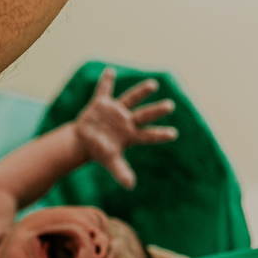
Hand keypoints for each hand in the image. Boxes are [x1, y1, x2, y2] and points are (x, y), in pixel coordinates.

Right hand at [74, 67, 177, 188]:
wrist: (83, 141)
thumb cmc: (99, 152)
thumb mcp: (110, 161)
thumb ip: (121, 171)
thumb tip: (130, 186)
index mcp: (130, 135)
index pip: (148, 135)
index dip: (159, 134)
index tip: (174, 134)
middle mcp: (126, 121)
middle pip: (144, 115)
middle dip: (156, 111)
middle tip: (171, 106)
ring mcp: (115, 111)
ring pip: (131, 99)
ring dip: (141, 92)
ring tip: (154, 85)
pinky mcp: (102, 104)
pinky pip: (104, 90)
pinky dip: (106, 81)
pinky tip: (110, 71)